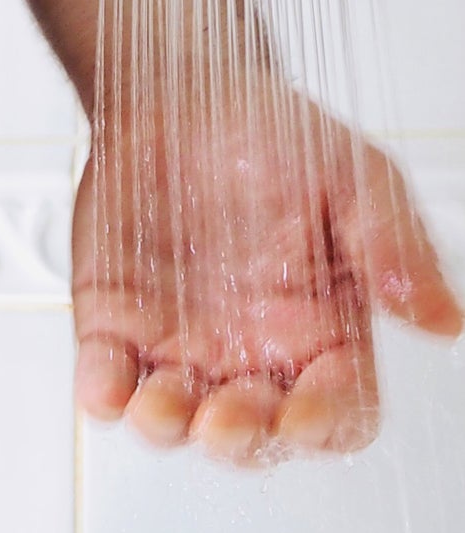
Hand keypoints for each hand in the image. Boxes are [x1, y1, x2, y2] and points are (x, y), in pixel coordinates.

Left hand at [72, 79, 461, 463]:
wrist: (179, 94)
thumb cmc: (271, 134)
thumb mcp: (353, 177)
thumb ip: (392, 247)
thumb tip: (440, 319)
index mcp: (322, 330)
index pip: (338, 409)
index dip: (325, 424)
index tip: (304, 415)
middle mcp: (252, 350)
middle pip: (255, 432)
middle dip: (240, 438)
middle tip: (226, 417)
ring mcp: (180, 343)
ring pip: (175, 419)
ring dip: (167, 426)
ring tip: (160, 406)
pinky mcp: (115, 323)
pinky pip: (106, 378)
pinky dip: (101, 393)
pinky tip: (102, 386)